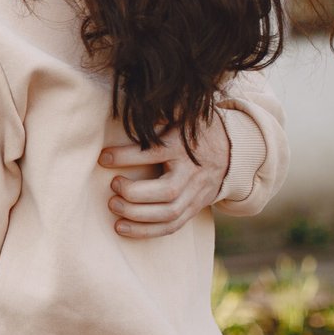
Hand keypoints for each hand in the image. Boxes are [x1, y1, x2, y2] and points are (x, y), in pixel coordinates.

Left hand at [99, 118, 231, 237]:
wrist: (231, 151)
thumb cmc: (193, 130)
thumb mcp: (180, 115)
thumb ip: (160, 111)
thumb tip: (136, 103)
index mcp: (183, 146)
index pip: (154, 153)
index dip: (126, 156)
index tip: (102, 157)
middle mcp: (192, 173)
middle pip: (167, 191)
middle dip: (134, 193)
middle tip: (113, 185)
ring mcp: (195, 194)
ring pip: (169, 213)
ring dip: (137, 216)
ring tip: (113, 206)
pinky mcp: (194, 209)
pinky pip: (172, 226)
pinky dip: (146, 231)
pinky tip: (121, 228)